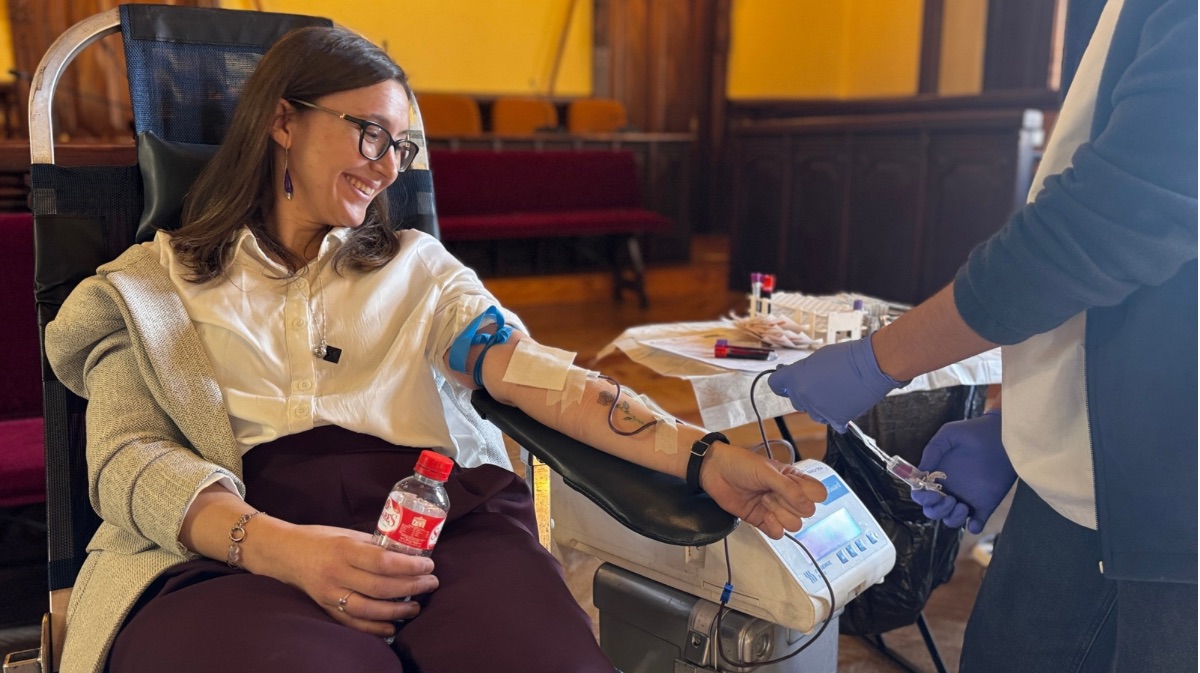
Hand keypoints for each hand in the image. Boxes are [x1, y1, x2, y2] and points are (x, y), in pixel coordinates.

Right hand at [250, 523, 439, 637]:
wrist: (285, 553)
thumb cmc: (320, 539)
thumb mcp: (347, 534)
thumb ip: (374, 545)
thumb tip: (407, 553)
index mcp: (344, 549)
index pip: (383, 561)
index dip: (410, 566)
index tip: (428, 564)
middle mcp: (336, 573)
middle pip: (380, 587)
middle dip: (411, 587)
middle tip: (431, 583)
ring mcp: (329, 594)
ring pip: (369, 609)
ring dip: (397, 611)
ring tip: (416, 606)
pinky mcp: (325, 608)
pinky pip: (352, 623)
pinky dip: (375, 628)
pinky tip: (393, 626)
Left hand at [699, 444, 828, 538]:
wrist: (715, 472)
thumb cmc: (741, 464)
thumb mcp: (767, 471)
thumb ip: (789, 489)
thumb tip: (808, 507)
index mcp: (794, 479)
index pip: (818, 493)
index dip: (810, 495)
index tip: (795, 489)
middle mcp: (788, 495)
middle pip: (807, 512)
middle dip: (791, 505)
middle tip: (771, 492)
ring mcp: (776, 509)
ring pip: (794, 525)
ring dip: (781, 515)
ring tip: (764, 501)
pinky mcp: (762, 520)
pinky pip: (778, 534)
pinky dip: (774, 527)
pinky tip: (765, 516)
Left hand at [767, 336, 907, 432]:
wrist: (871, 366)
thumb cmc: (846, 357)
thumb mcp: (817, 358)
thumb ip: (803, 371)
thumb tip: (798, 377)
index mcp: (795, 378)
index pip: (775, 384)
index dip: (780, 384)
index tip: (784, 384)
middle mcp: (802, 396)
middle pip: (795, 400)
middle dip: (803, 393)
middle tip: (820, 384)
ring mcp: (818, 410)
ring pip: (812, 412)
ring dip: (819, 405)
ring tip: (835, 392)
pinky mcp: (835, 419)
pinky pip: (831, 421)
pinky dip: (836, 415)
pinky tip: (844, 404)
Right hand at [909, 410, 1014, 533]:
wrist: (1004, 436)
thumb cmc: (974, 432)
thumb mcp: (949, 434)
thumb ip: (932, 450)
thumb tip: (920, 471)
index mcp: (937, 475)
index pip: (921, 494)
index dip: (921, 497)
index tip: (930, 493)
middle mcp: (949, 489)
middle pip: (932, 511)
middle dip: (935, 510)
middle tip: (949, 499)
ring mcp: (967, 498)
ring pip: (950, 520)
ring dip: (951, 518)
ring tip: (962, 505)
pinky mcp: (985, 504)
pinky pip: (976, 523)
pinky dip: (973, 526)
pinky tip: (974, 520)